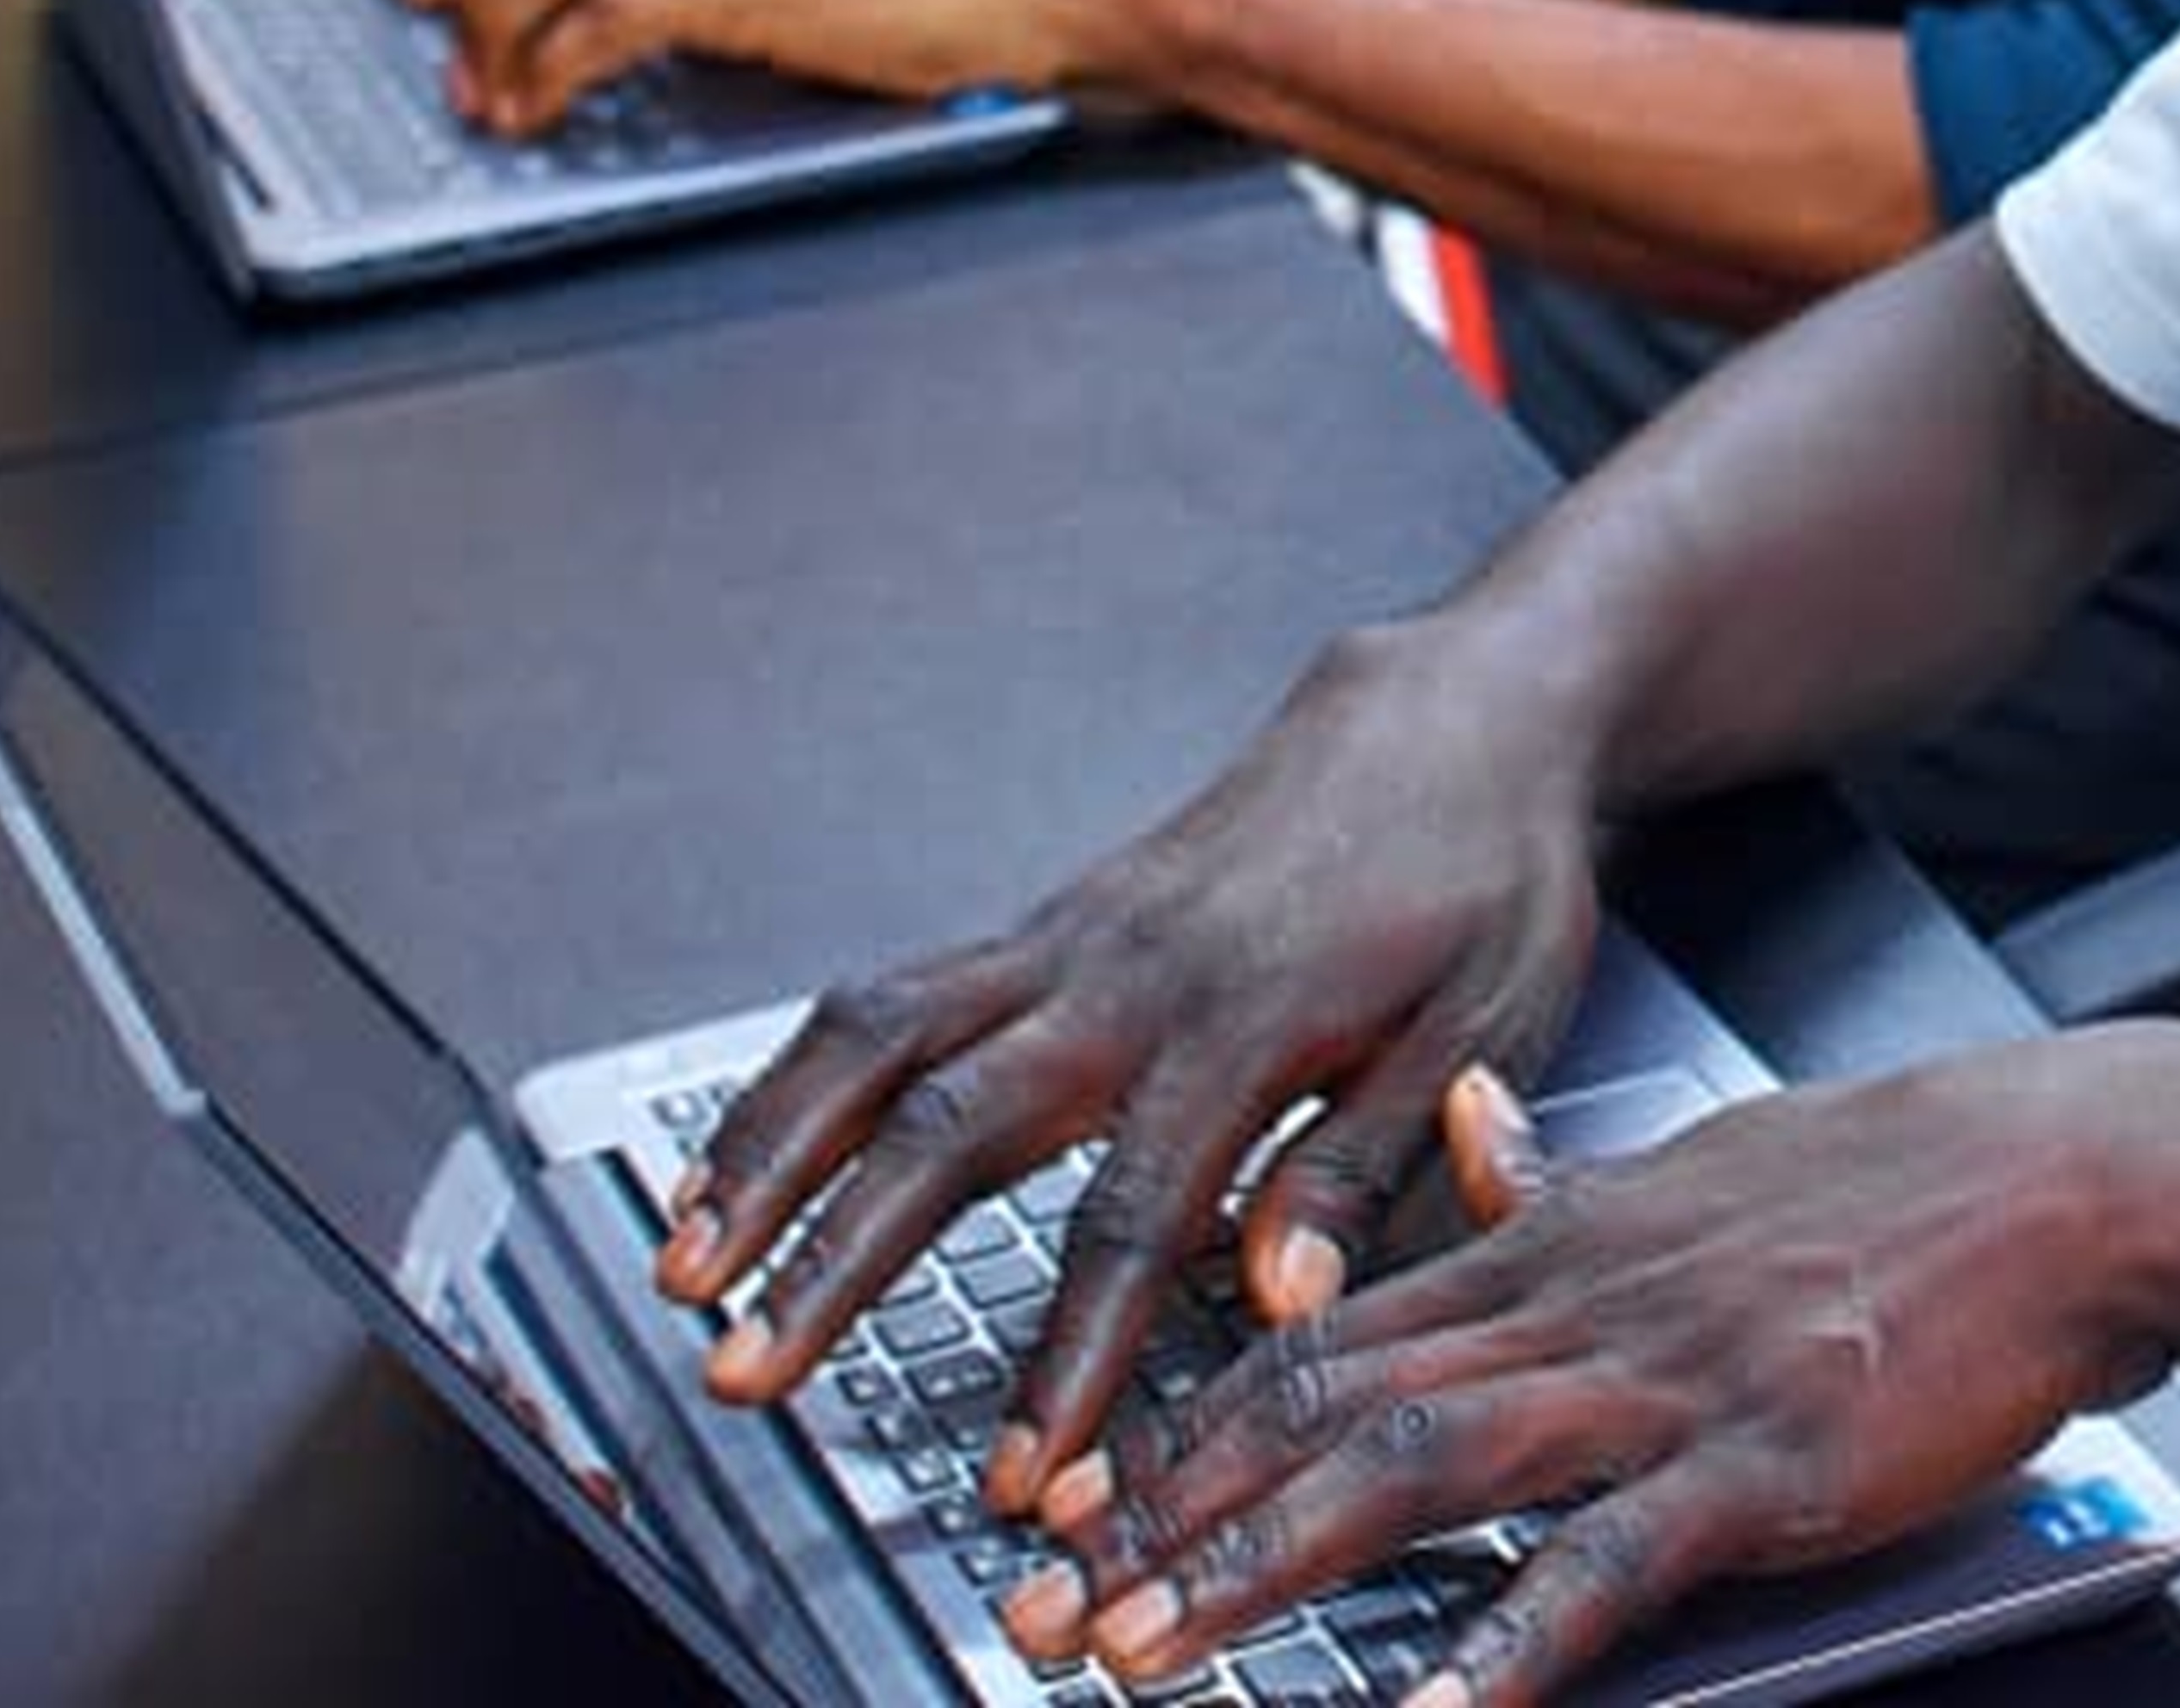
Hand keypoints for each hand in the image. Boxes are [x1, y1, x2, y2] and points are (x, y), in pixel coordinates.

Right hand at [653, 614, 1619, 1524]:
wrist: (1456, 712)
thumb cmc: (1482, 872)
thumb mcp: (1489, 1025)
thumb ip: (1370, 1162)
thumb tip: (1287, 1293)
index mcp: (1247, 1018)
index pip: (1134, 1218)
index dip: (1073, 1356)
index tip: (1030, 1467)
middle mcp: (1130, 974)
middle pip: (947, 1125)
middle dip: (835, 1262)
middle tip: (756, 1373)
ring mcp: (1071, 940)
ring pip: (878, 1041)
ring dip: (769, 1154)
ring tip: (690, 1267)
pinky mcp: (1044, 923)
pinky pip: (891, 999)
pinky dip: (798, 1080)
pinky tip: (747, 1159)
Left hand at [1016, 1032, 2179, 1706]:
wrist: (2081, 1173)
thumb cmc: (1913, 1183)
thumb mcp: (1714, 1159)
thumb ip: (1580, 1173)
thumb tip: (1488, 1129)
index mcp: (1567, 1241)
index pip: (1330, 1330)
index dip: (1191, 1422)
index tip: (1084, 1494)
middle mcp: (1585, 1307)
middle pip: (1332, 1408)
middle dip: (1174, 1517)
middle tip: (1051, 1604)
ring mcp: (1668, 1386)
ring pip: (1419, 1473)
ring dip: (1267, 1572)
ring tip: (1152, 1656)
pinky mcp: (1763, 1465)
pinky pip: (1606, 1567)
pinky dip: (1505, 1649)